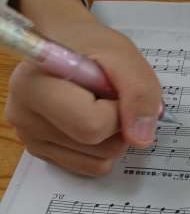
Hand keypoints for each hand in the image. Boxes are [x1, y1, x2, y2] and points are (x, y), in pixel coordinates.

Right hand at [5, 0, 160, 175]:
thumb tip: (141, 138)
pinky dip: (104, 148)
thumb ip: (139, 92)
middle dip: (120, 125)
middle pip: (97, 147)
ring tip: (99, 105)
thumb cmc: (90, 46)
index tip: (116, 89)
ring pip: (99, 162)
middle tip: (110, 97)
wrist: (66, 46)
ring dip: (114, 137)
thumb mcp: (123, 55)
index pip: (91, 125)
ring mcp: (32, 139)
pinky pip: (92, 167)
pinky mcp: (44, 153)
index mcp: (34, 86)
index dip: (120, 111)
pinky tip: (93, 120)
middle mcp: (25, 117)